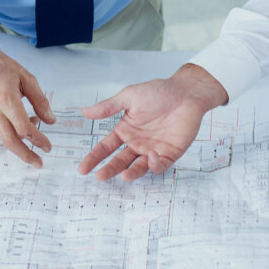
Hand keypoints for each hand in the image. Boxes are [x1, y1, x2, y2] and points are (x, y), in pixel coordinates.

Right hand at [0, 41, 54, 167]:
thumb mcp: (27, 79)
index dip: (37, 140)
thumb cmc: (3, 68)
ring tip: (33, 124)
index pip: (24, 129)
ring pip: (5, 138)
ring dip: (21, 138)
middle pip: (11, 142)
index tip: (48, 146)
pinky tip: (18, 120)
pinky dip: (12, 131)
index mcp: (6, 99)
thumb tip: (50, 121)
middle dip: (26, 155)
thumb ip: (40, 101)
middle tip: (39, 163)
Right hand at [77, 63, 227, 181]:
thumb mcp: (129, 96)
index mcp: (125, 130)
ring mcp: (153, 149)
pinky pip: (159, 165)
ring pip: (139, 167)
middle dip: (109, 170)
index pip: (105, 147)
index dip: (94, 158)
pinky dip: (154, 165)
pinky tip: (151, 157)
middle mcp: (137, 143)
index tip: (82, 169)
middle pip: (120, 161)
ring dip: (131, 173)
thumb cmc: (158, 92)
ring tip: (124, 175)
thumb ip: (108, 107)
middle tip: (100, 177)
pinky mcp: (170, 153)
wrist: (185, 93)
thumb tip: (85, 112)